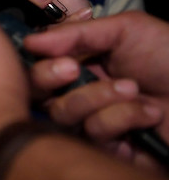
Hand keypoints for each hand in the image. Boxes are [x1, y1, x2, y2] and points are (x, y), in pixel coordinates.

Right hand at [24, 12, 168, 170]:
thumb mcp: (127, 30)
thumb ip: (76, 33)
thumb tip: (30, 41)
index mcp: (82, 61)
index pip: (38, 64)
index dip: (39, 62)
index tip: (52, 55)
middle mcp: (81, 91)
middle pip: (38, 93)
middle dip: (50, 79)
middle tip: (74, 70)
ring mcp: (94, 120)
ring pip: (63, 113)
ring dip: (98, 97)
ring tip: (134, 89)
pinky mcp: (110, 149)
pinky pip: (94, 133)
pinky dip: (122, 118)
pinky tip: (149, 113)